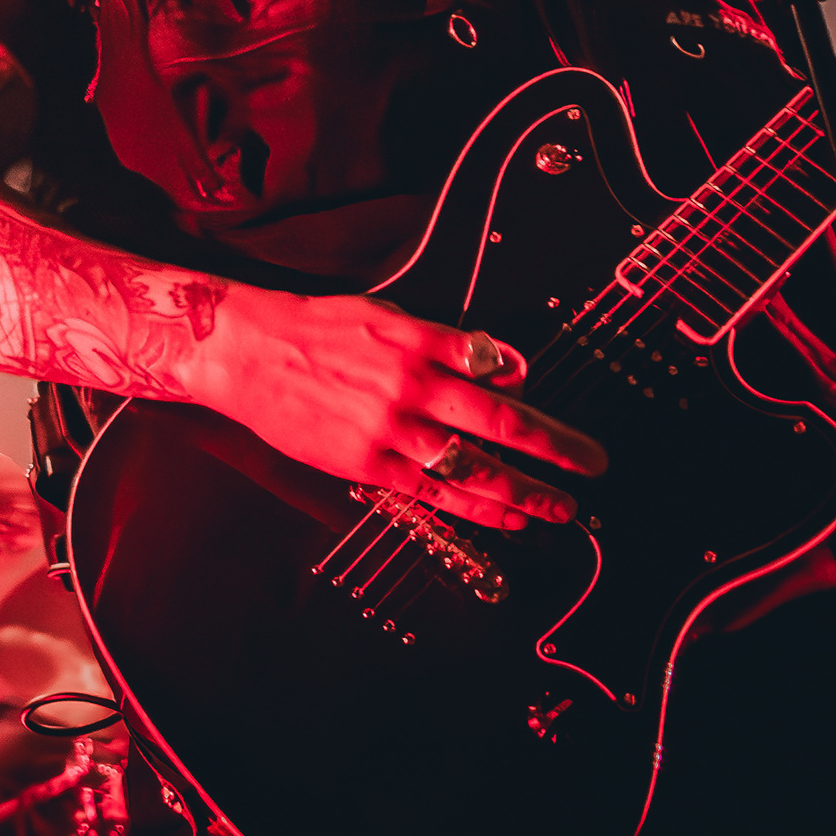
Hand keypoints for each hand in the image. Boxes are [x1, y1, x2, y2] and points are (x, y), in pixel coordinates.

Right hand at [186, 287, 607, 535]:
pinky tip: (505, 518)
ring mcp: (387, 428)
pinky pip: (432, 492)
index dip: (528, 385)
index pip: (492, 364)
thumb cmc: (311, 329)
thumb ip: (442, 341)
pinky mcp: (365, 463)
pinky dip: (475, 508)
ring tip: (561, 507)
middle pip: (499, 419)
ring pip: (473, 466)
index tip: (551, 404)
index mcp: (414, 341)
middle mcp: (408, 384)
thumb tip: (501, 366)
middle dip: (555, 446)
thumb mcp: (382, 317)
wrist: (243, 350)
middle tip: (592, 463)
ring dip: (525, 490)